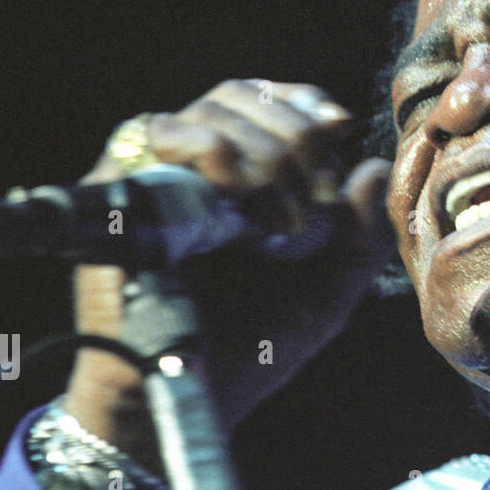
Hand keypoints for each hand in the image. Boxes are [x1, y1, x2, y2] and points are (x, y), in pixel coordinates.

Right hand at [62, 80, 394, 473]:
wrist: (194, 392)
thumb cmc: (257, 345)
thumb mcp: (330, 288)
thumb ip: (362, 234)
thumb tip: (372, 168)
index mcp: (241, 176)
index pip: (264, 101)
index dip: (302, 101)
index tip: (339, 125)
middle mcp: (193, 168)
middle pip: (239, 97)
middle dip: (294, 133)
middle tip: (317, 191)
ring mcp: (154, 175)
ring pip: (208, 112)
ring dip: (263, 149)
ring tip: (282, 215)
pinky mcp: (116, 191)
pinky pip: (161, 136)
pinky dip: (214, 151)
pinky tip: (242, 195)